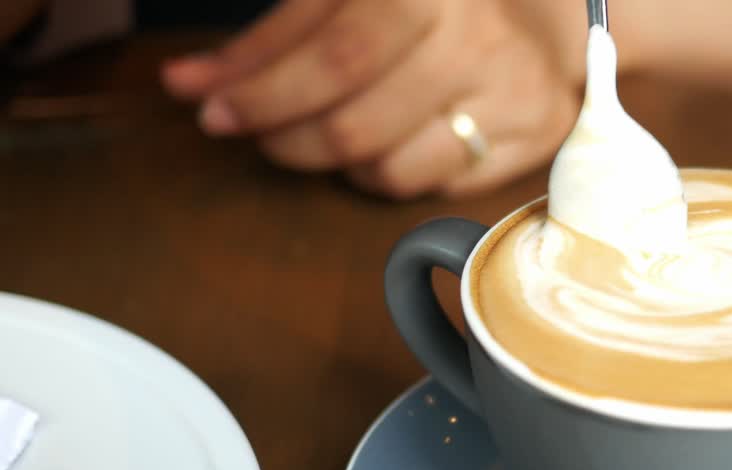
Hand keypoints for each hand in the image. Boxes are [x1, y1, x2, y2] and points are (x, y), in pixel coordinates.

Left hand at [162, 0, 579, 198]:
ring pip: (386, 166)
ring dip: (330, 161)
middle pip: (354, 122)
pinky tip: (376, 144)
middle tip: (248, 128)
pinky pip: (429, 187)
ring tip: (315, 133)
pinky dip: (383, 174)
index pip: (332, 52)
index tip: (206, 104)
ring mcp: (510, 95)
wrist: (540, 17)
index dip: (259, 87)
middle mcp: (475, 40)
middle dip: (282, 134)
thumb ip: (277, 34)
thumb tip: (188, 83)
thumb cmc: (428, 5)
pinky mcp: (530, 139)